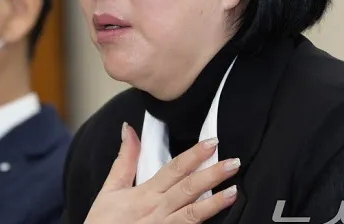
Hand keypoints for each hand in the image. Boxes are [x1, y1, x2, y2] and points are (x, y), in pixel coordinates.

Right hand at [84, 122, 239, 223]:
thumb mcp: (109, 190)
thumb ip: (124, 160)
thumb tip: (128, 129)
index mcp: (145, 194)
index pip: (174, 169)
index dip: (194, 155)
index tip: (212, 143)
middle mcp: (157, 211)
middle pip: (189, 189)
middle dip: (212, 174)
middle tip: (233, 162)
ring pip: (194, 214)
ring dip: (215, 202)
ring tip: (234, 190)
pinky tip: (220, 217)